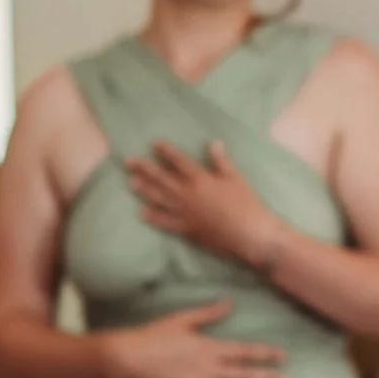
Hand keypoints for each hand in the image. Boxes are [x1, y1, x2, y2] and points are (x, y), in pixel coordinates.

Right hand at [102, 300, 287, 377]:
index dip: (265, 354)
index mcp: (209, 348)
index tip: (283, 357)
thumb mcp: (183, 319)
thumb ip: (208, 314)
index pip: (244, 351)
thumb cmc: (155, 336)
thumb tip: (230, 303)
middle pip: (243, 374)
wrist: (131, 357)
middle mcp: (209, 368)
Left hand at [126, 141, 287, 269]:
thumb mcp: (236, 178)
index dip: (166, 152)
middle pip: (162, 179)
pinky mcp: (186, 230)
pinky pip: (165, 223)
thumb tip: (212, 142)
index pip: (179, 162)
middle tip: (129, 162)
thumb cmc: (246, 205)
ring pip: (160, 199)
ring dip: (145, 190)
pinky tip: (141, 213)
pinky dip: (153, 218)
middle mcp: (188, 195)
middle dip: (145, 169)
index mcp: (201, 179)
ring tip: (131, 182)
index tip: (153, 144)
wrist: (249, 235)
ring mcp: (185, 213)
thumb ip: (221, 161)